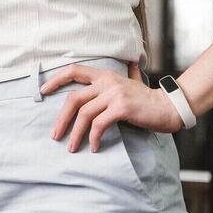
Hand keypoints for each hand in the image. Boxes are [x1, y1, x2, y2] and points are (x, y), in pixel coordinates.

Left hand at [40, 64, 183, 152]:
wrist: (169, 107)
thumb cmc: (147, 99)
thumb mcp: (129, 83)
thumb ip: (121, 77)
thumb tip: (126, 65)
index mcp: (105, 75)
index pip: (74, 71)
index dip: (56, 80)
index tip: (43, 91)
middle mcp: (107, 82)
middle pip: (73, 98)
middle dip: (61, 118)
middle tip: (55, 135)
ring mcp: (114, 94)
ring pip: (84, 114)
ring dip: (75, 133)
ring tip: (72, 147)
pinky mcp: (121, 108)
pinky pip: (100, 124)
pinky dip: (94, 137)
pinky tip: (95, 147)